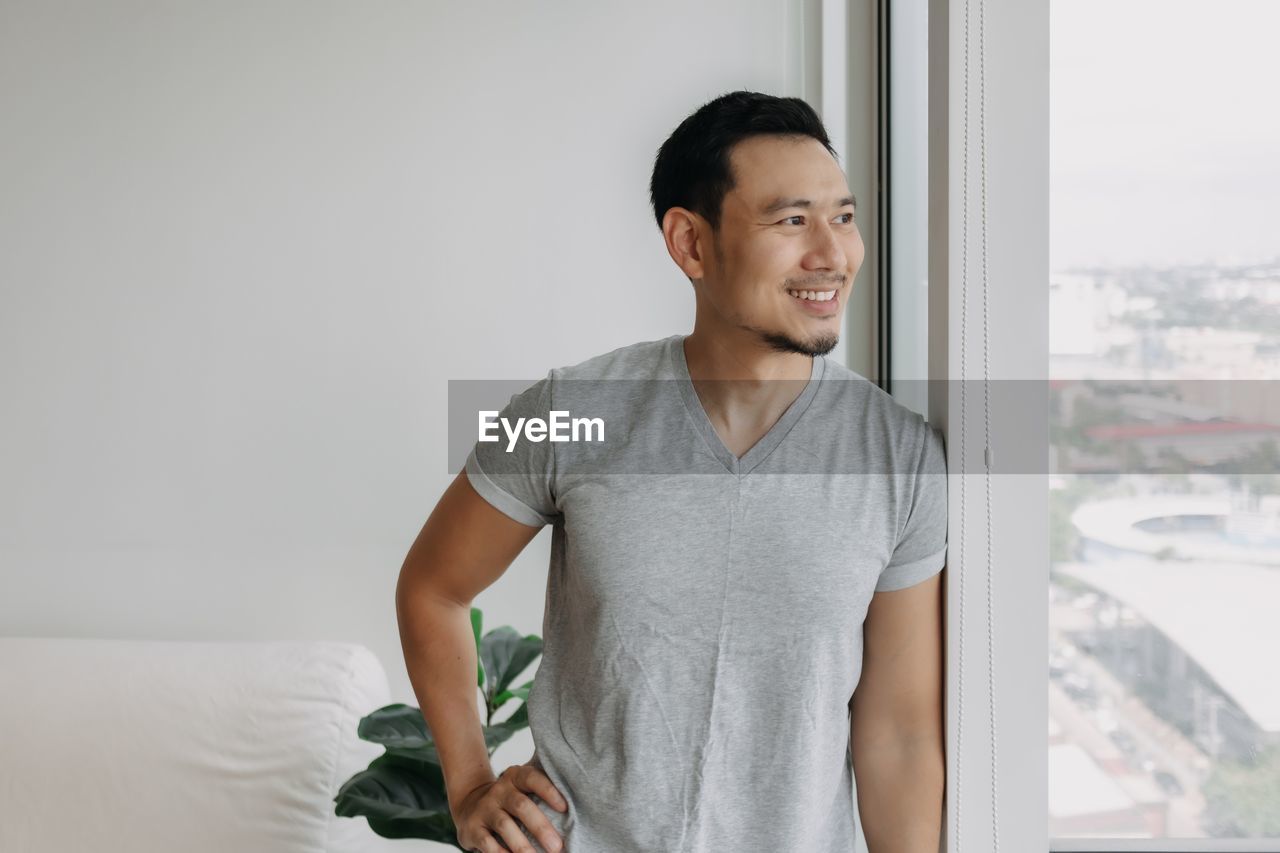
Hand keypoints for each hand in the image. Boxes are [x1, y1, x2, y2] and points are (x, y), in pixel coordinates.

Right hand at [453, 761, 568, 852]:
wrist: (469, 806)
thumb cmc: (510, 800)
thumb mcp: (521, 789)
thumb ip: (542, 791)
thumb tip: (576, 811)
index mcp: (516, 777)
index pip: (533, 778)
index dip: (549, 791)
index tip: (565, 808)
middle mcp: (500, 790)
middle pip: (521, 806)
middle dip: (540, 827)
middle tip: (557, 846)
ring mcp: (485, 808)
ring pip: (506, 826)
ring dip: (523, 846)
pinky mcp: (473, 828)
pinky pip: (488, 843)